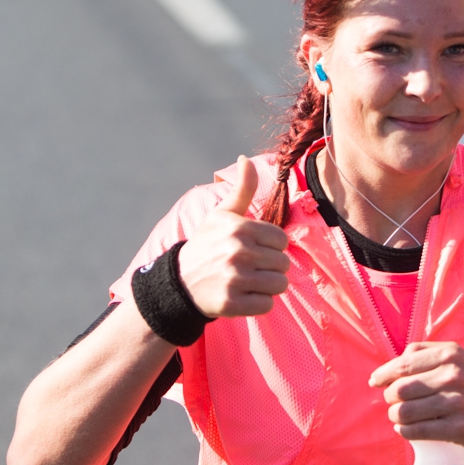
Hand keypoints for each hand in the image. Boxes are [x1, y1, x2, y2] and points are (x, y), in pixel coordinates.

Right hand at [177, 156, 290, 316]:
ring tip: (248, 282)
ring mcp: (234, 279)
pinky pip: (267, 305)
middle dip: (271, 267)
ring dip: (267, 286)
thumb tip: (245, 159)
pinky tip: (243, 296)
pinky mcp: (231, 303)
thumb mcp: (222, 214)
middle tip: (250, 268)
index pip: (282, 240)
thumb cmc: (206, 245)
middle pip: (284, 264)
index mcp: (239, 228)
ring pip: (279, 285)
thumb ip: (241, 189)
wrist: (179, 282)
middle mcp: (238, 252)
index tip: (254, 249)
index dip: (271, 247)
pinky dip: (258, 303)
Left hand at [368, 342, 463, 455]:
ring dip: (395, 417)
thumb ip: (424, 354)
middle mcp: (454, 375)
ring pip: (405, 412)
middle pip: (401, 389)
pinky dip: (405, 432)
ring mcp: (457, 403)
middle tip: (393, 403)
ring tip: (399, 417)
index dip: (384, 375)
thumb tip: (387, 371)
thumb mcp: (458, 357)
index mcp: (451, 354)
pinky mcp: (459, 428)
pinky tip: (406, 429)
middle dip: (390, 398)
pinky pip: (417, 431)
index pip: (403, 365)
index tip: (375, 382)